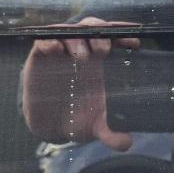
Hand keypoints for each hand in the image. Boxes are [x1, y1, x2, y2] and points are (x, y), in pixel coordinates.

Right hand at [22, 17, 138, 150]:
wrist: (48, 124)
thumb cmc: (76, 117)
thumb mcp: (95, 127)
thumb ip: (111, 134)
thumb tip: (126, 144)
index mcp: (100, 62)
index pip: (114, 39)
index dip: (124, 36)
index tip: (134, 44)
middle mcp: (81, 52)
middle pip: (92, 29)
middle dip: (100, 34)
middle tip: (103, 50)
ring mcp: (60, 52)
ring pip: (69, 32)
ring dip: (76, 38)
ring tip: (81, 56)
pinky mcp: (38, 58)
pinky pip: (43, 41)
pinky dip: (48, 42)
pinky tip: (54, 50)